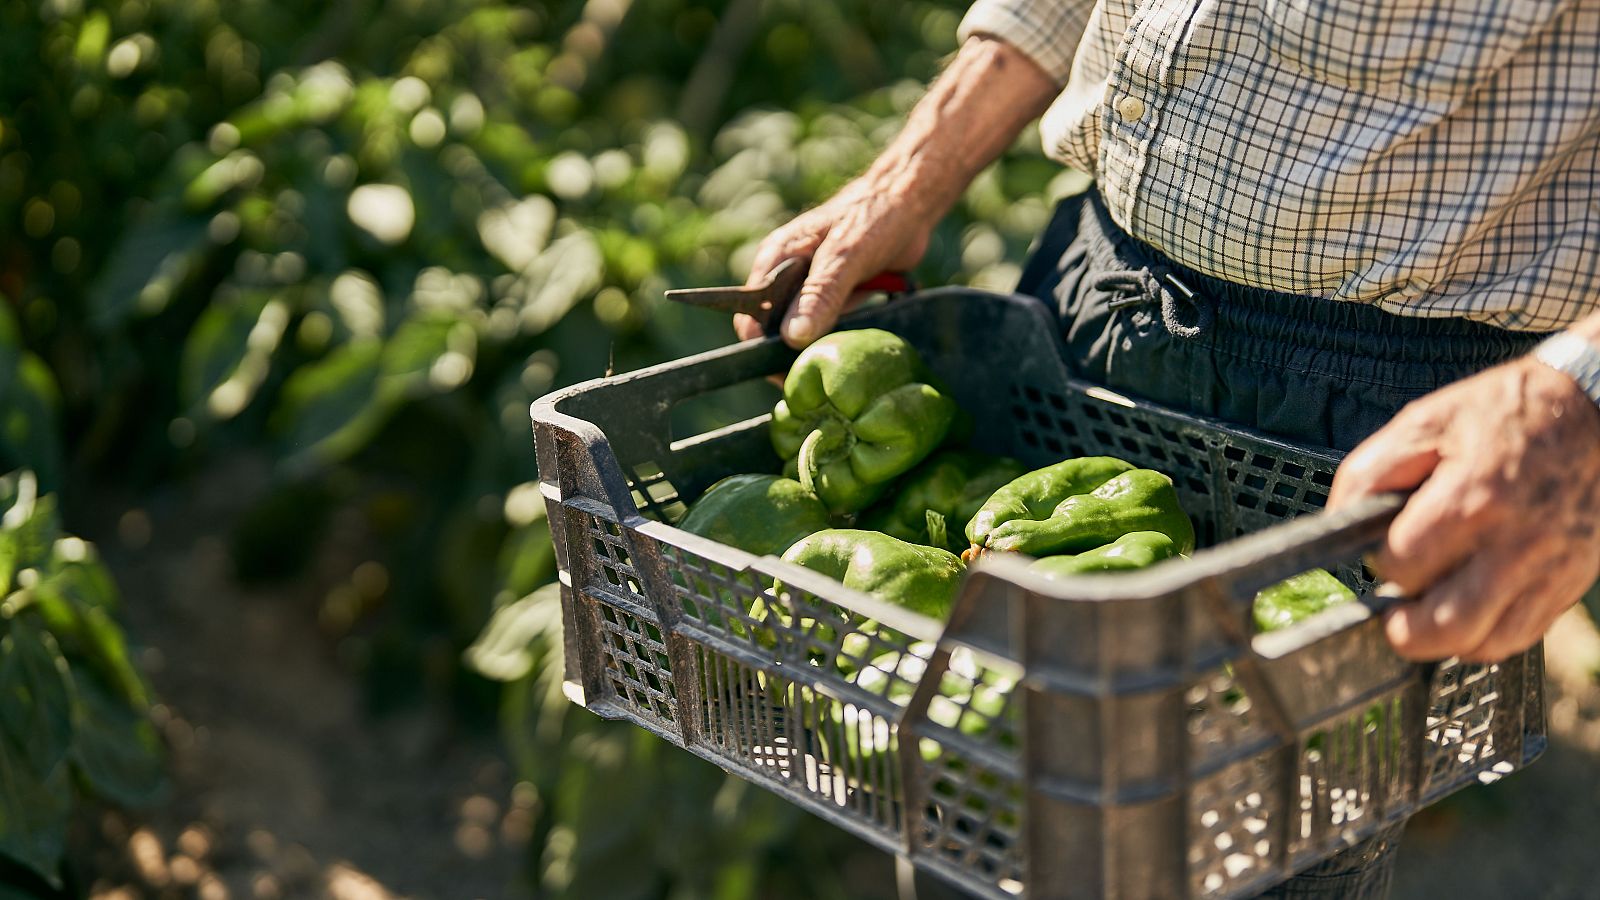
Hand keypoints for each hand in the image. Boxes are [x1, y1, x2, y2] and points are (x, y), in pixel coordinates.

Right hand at [731, 36, 1059, 346]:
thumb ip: (820, 295)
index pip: (749, 317)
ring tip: (837, 362)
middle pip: (773, 330)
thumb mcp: (846, 257)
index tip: (783, 373)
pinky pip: (824, 327)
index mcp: (775, 260)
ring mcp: (808, 287)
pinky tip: (852, 345)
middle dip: (789, 355)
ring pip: (799, 332)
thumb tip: (791, 338)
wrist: (909, 204)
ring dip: (815, 349)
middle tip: (818, 373)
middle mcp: (784, 276)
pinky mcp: (831, 295)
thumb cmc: (874, 219)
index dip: (761, 347)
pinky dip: (835, 339)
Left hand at [1328, 355, 1599, 662]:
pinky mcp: (1569, 584)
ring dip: (1443, 640)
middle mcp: (1515, 544)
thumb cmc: (1504, 414)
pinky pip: (1520, 639)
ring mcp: (1548, 570)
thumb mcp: (1425, 421)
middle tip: (1394, 611)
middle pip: (1445, 626)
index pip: (1404, 565)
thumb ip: (1370, 473)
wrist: (1594, 414)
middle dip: (1405, 627)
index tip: (1386, 548)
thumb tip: (1341, 522)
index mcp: (1473, 499)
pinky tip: (1468, 612)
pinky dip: (1485, 638)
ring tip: (1428, 613)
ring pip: (1484, 644)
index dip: (1383, 561)